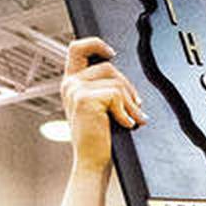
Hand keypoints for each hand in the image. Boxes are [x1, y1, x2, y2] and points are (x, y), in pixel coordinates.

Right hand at [61, 38, 144, 172]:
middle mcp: (70, 84)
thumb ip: (103, 88)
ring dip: (131, 103)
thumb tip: (124, 79)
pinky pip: (117, 95)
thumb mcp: (99, 108)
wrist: (92, 161)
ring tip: (131, 119)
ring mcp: (76, 90)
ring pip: (116, 82)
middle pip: (108, 66)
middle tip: (135, 106)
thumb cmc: (99, 138)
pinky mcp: (85, 99)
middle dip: (128, 86)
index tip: (112, 52)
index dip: (96, 44)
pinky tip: (125, 125)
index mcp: (72, 83)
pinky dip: (127, 112)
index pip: (78, 48)